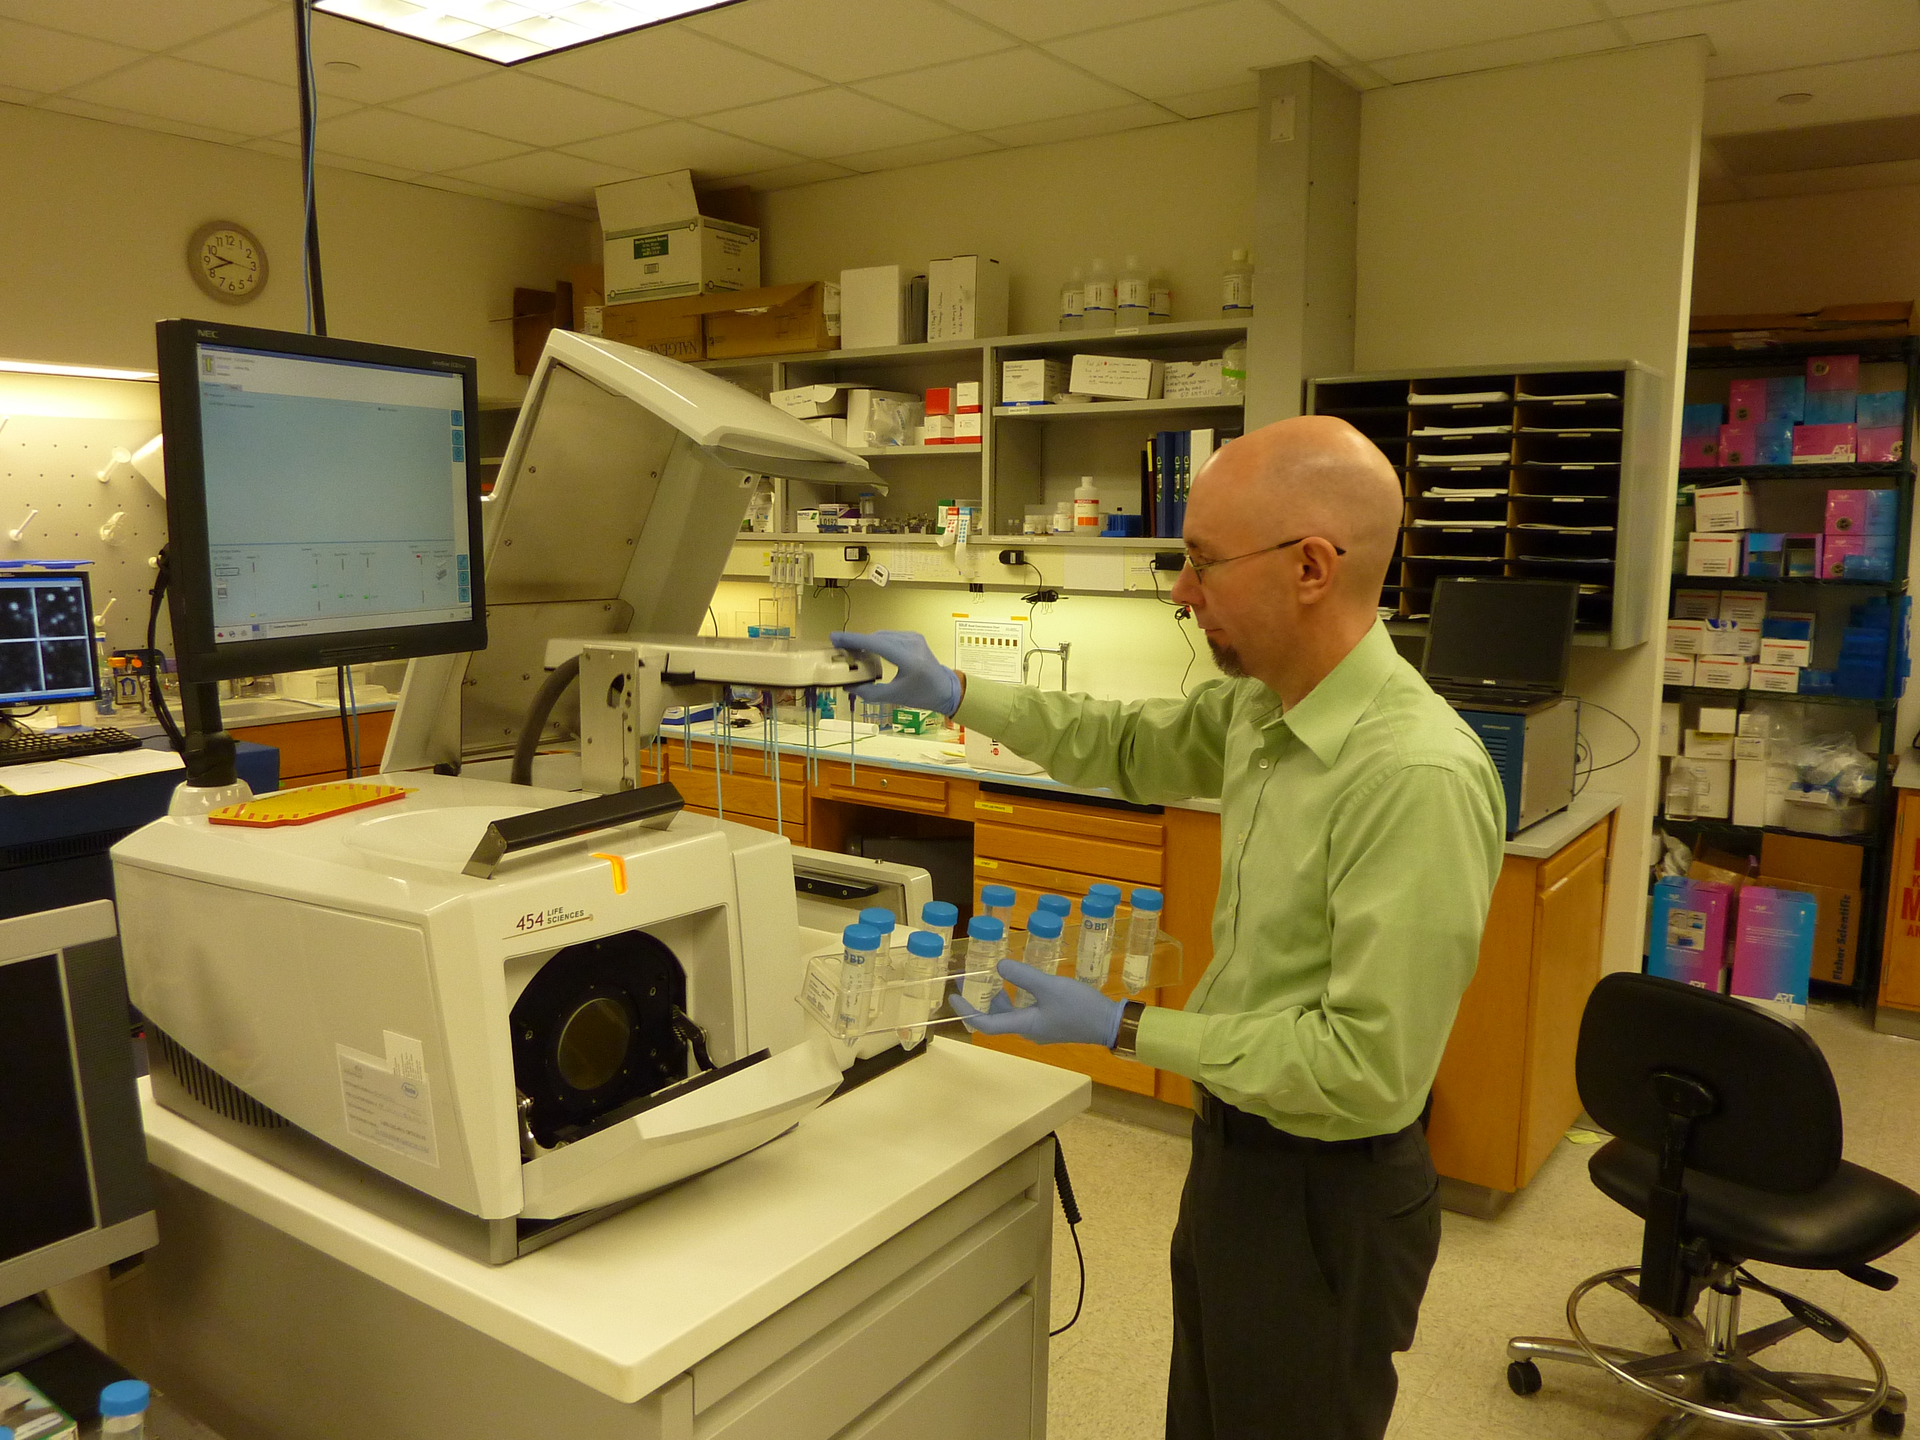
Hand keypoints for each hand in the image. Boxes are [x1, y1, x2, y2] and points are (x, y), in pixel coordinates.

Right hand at [830, 629, 962, 714]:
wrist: (946, 689)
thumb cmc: (921, 695)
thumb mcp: (894, 696)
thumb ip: (869, 692)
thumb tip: (847, 687)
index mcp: (907, 659)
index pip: (875, 644)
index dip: (853, 640)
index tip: (834, 637)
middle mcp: (911, 643)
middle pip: (876, 637)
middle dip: (856, 641)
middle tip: (838, 648)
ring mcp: (913, 637)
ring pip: (882, 635)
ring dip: (866, 642)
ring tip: (851, 651)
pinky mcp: (914, 636)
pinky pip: (890, 636)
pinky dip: (877, 641)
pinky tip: (869, 650)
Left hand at [951, 960, 1124, 1046]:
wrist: (1110, 1023)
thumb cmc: (1080, 1007)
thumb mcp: (1050, 987)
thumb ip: (1024, 976)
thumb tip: (999, 966)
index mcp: (1024, 1025)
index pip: (986, 1024)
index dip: (967, 1011)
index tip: (953, 997)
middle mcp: (1028, 1030)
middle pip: (995, 1018)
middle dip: (981, 999)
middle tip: (972, 978)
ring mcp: (1040, 1028)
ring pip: (1010, 1014)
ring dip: (998, 998)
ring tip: (993, 975)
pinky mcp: (1050, 1023)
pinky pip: (1024, 1011)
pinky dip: (1015, 998)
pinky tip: (1022, 982)